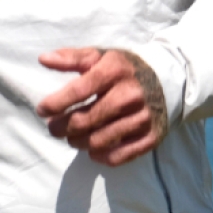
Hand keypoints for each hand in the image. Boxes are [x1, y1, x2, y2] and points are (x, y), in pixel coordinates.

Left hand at [36, 47, 166, 165]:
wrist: (170, 81)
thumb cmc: (125, 69)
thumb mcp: (101, 56)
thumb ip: (72, 58)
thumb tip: (43, 59)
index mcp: (115, 71)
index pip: (79, 91)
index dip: (56, 104)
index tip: (42, 110)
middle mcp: (129, 95)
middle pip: (85, 121)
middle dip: (62, 128)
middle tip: (55, 128)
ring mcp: (141, 118)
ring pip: (98, 141)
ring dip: (78, 143)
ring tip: (73, 137)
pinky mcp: (150, 137)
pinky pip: (118, 156)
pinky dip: (100, 156)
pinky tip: (93, 149)